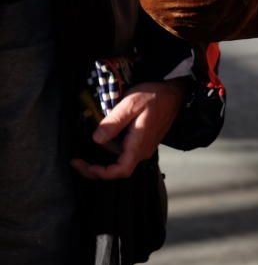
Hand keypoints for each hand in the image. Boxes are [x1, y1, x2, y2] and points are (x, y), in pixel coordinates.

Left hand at [71, 80, 186, 180]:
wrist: (174, 91)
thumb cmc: (154, 95)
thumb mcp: (130, 104)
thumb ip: (114, 122)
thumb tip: (96, 139)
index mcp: (139, 145)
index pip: (119, 171)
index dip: (98, 173)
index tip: (80, 164)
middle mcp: (142, 150)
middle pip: (116, 167)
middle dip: (95, 165)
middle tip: (76, 158)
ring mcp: (144, 146)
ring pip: (119, 158)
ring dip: (103, 152)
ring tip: (91, 136)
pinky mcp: (143, 141)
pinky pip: (124, 150)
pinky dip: (111, 146)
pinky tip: (105, 133)